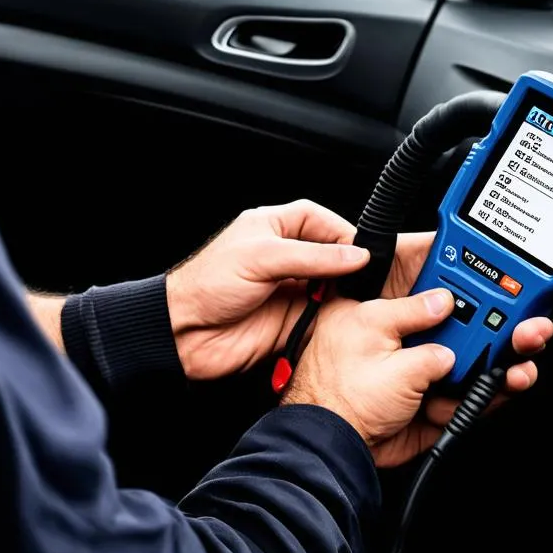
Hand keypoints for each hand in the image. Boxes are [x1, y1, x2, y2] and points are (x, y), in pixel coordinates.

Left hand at [165, 200, 369, 380]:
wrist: (184, 334)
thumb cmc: (206, 286)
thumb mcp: (262, 258)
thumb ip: (312, 257)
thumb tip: (356, 255)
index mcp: (271, 229)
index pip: (316, 219)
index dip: (340, 229)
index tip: (362, 248)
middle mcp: (283, 257)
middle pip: (330, 253)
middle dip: (349, 263)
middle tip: (368, 274)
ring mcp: (288, 289)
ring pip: (331, 286)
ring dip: (346, 291)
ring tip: (360, 296)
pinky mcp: (291, 320)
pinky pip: (324, 316)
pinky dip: (337, 317)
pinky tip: (345, 317)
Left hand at [282, 285, 552, 467]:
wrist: (334, 448)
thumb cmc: (336, 394)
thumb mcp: (375, 334)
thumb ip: (418, 319)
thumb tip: (446, 306)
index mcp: (386, 309)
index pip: (429, 276)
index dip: (462, 267)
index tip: (494, 262)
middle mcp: (410, 337)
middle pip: (466, 320)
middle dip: (502, 319)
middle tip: (528, 319)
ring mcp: (426, 371)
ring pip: (478, 358)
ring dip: (507, 355)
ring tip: (525, 353)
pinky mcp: (438, 402)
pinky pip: (474, 393)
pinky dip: (496, 390)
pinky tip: (511, 380)